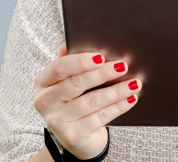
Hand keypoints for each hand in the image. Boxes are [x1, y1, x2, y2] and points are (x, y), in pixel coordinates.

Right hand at [34, 43, 140, 159]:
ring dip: (116, 91)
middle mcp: (45, 102)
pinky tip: (130, 98)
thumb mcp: (69, 79)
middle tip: (123, 66)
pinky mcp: (73, 136)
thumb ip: (71, 61)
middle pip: (76, 84)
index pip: (59, 68)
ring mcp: (58, 121)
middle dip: (103, 74)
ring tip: (134, 83)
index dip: (80, 61)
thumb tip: (73, 41)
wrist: (75, 135)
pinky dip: (118, 107)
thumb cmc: (74, 98)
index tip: (101, 56)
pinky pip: (100, 118)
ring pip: (91, 102)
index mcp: (43, 82)